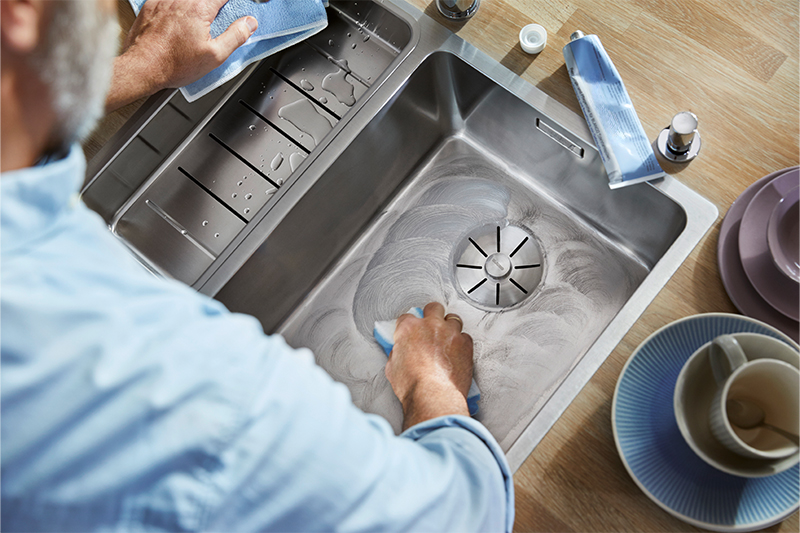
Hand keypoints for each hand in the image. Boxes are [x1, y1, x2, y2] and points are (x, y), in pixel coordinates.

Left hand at [106, 0, 257, 110]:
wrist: (143, 67)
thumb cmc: (174, 64)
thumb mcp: (215, 56)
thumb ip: (236, 36)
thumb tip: (249, 23)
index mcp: (200, 8)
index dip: (230, 3)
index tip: (233, 6)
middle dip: (212, 6)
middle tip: (216, 16)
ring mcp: (164, 0)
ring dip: (195, 6)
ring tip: (197, 24)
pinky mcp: (151, 5)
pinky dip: (177, 5)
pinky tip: (179, 20)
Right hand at [385, 302, 473, 429]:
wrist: (433, 396)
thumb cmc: (412, 385)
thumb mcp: (392, 367)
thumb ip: (398, 352)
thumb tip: (400, 352)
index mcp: (409, 328)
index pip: (406, 317)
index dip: (408, 325)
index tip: (410, 332)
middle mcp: (430, 325)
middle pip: (433, 308)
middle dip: (432, 315)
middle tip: (431, 326)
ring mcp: (450, 333)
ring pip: (453, 318)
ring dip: (449, 326)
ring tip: (447, 337)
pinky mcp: (465, 344)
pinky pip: (465, 336)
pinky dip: (461, 342)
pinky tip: (457, 352)